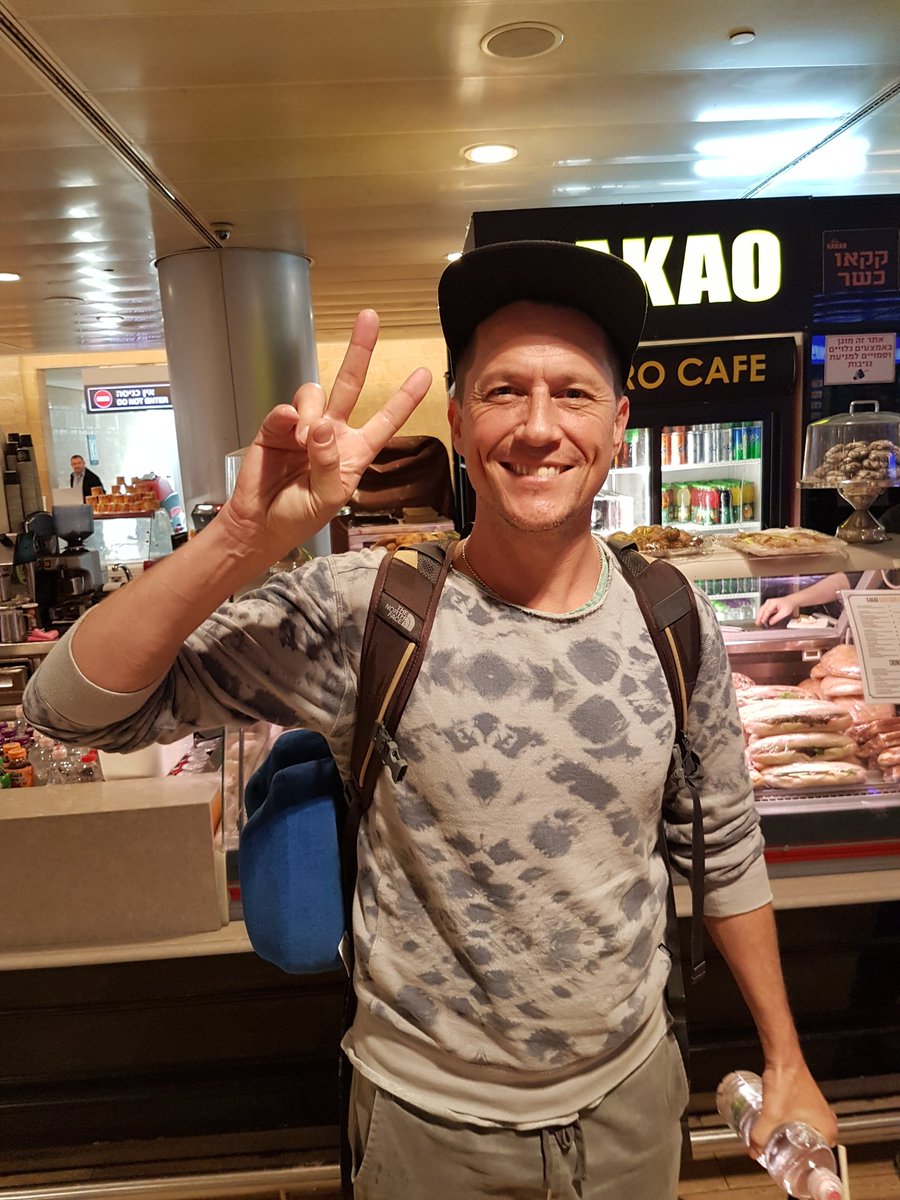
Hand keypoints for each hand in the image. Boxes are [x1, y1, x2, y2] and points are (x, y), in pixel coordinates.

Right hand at [219, 309, 430, 559]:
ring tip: (302, 441)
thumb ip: (329, 462)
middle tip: (370, 317)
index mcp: (355, 451)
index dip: (404, 398)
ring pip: (315, 395)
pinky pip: (286, 409)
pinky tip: (288, 435)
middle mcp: (332, 432)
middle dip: (360, 350)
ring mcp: (303, 426)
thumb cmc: (300, 515)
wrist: (260, 524)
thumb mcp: (327, 497)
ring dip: (312, 412)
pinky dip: (288, 418)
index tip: (426, 374)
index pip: (386, 421)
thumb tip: (320, 425)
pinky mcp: (276, 427)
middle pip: (350, 384)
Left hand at [748, 1060, 837, 1157]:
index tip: (795, 1170)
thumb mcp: (771, 1114)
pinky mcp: (807, 1103)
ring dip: (793, 1140)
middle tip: (784, 1160)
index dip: (806, 1166)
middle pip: (812, 1147)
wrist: (783, 1057)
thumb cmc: (788, 1080)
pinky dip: (791, 1128)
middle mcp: (826, 1120)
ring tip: (779, 1147)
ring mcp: (818, 1111)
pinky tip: (778, 1129)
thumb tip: (754, 1151)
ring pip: (806, 1134)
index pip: (821, 1158)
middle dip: (797, 1154)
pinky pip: (802, 1122)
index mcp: (828, 1129)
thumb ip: (760, 1136)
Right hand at [755, 596, 797, 625]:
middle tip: (757, 623)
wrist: (792, 601)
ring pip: (761, 610)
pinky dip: (762, 614)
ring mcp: (768, 603)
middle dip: (759, 616)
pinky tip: (761, 618)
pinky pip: (763, 610)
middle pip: (762, 610)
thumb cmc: (789, 605)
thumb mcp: (784, 612)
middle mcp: (769, 602)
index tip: (762, 622)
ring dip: (759, 616)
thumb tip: (770, 622)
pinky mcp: (769, 605)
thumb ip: (777, 618)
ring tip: (757, 621)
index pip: (767, 611)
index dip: (764, 617)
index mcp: (773, 602)